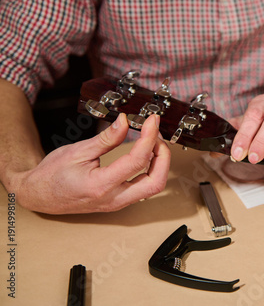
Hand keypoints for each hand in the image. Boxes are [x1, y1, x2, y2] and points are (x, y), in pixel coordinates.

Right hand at [11, 113, 169, 213]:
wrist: (38, 195)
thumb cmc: (52, 175)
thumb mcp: (78, 150)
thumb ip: (106, 138)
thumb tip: (125, 122)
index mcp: (100, 185)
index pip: (137, 161)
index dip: (149, 138)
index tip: (152, 122)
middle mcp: (113, 199)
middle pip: (156, 182)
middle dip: (163, 156)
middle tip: (157, 135)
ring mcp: (117, 203)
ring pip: (153, 188)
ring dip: (160, 164)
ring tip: (153, 142)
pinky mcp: (119, 202)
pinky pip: (144, 189)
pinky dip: (151, 170)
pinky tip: (147, 154)